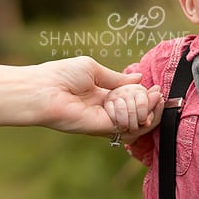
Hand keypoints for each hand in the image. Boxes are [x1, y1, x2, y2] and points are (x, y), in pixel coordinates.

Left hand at [34, 57, 160, 135]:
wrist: (42, 89)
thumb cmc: (61, 75)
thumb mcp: (93, 69)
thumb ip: (117, 78)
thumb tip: (139, 78)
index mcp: (101, 94)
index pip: (130, 99)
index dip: (144, 95)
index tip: (155, 88)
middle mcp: (104, 109)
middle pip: (136, 112)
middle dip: (149, 103)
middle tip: (156, 93)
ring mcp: (104, 120)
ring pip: (135, 121)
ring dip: (146, 108)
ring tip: (151, 97)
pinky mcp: (102, 128)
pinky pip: (127, 126)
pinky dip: (137, 113)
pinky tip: (143, 100)